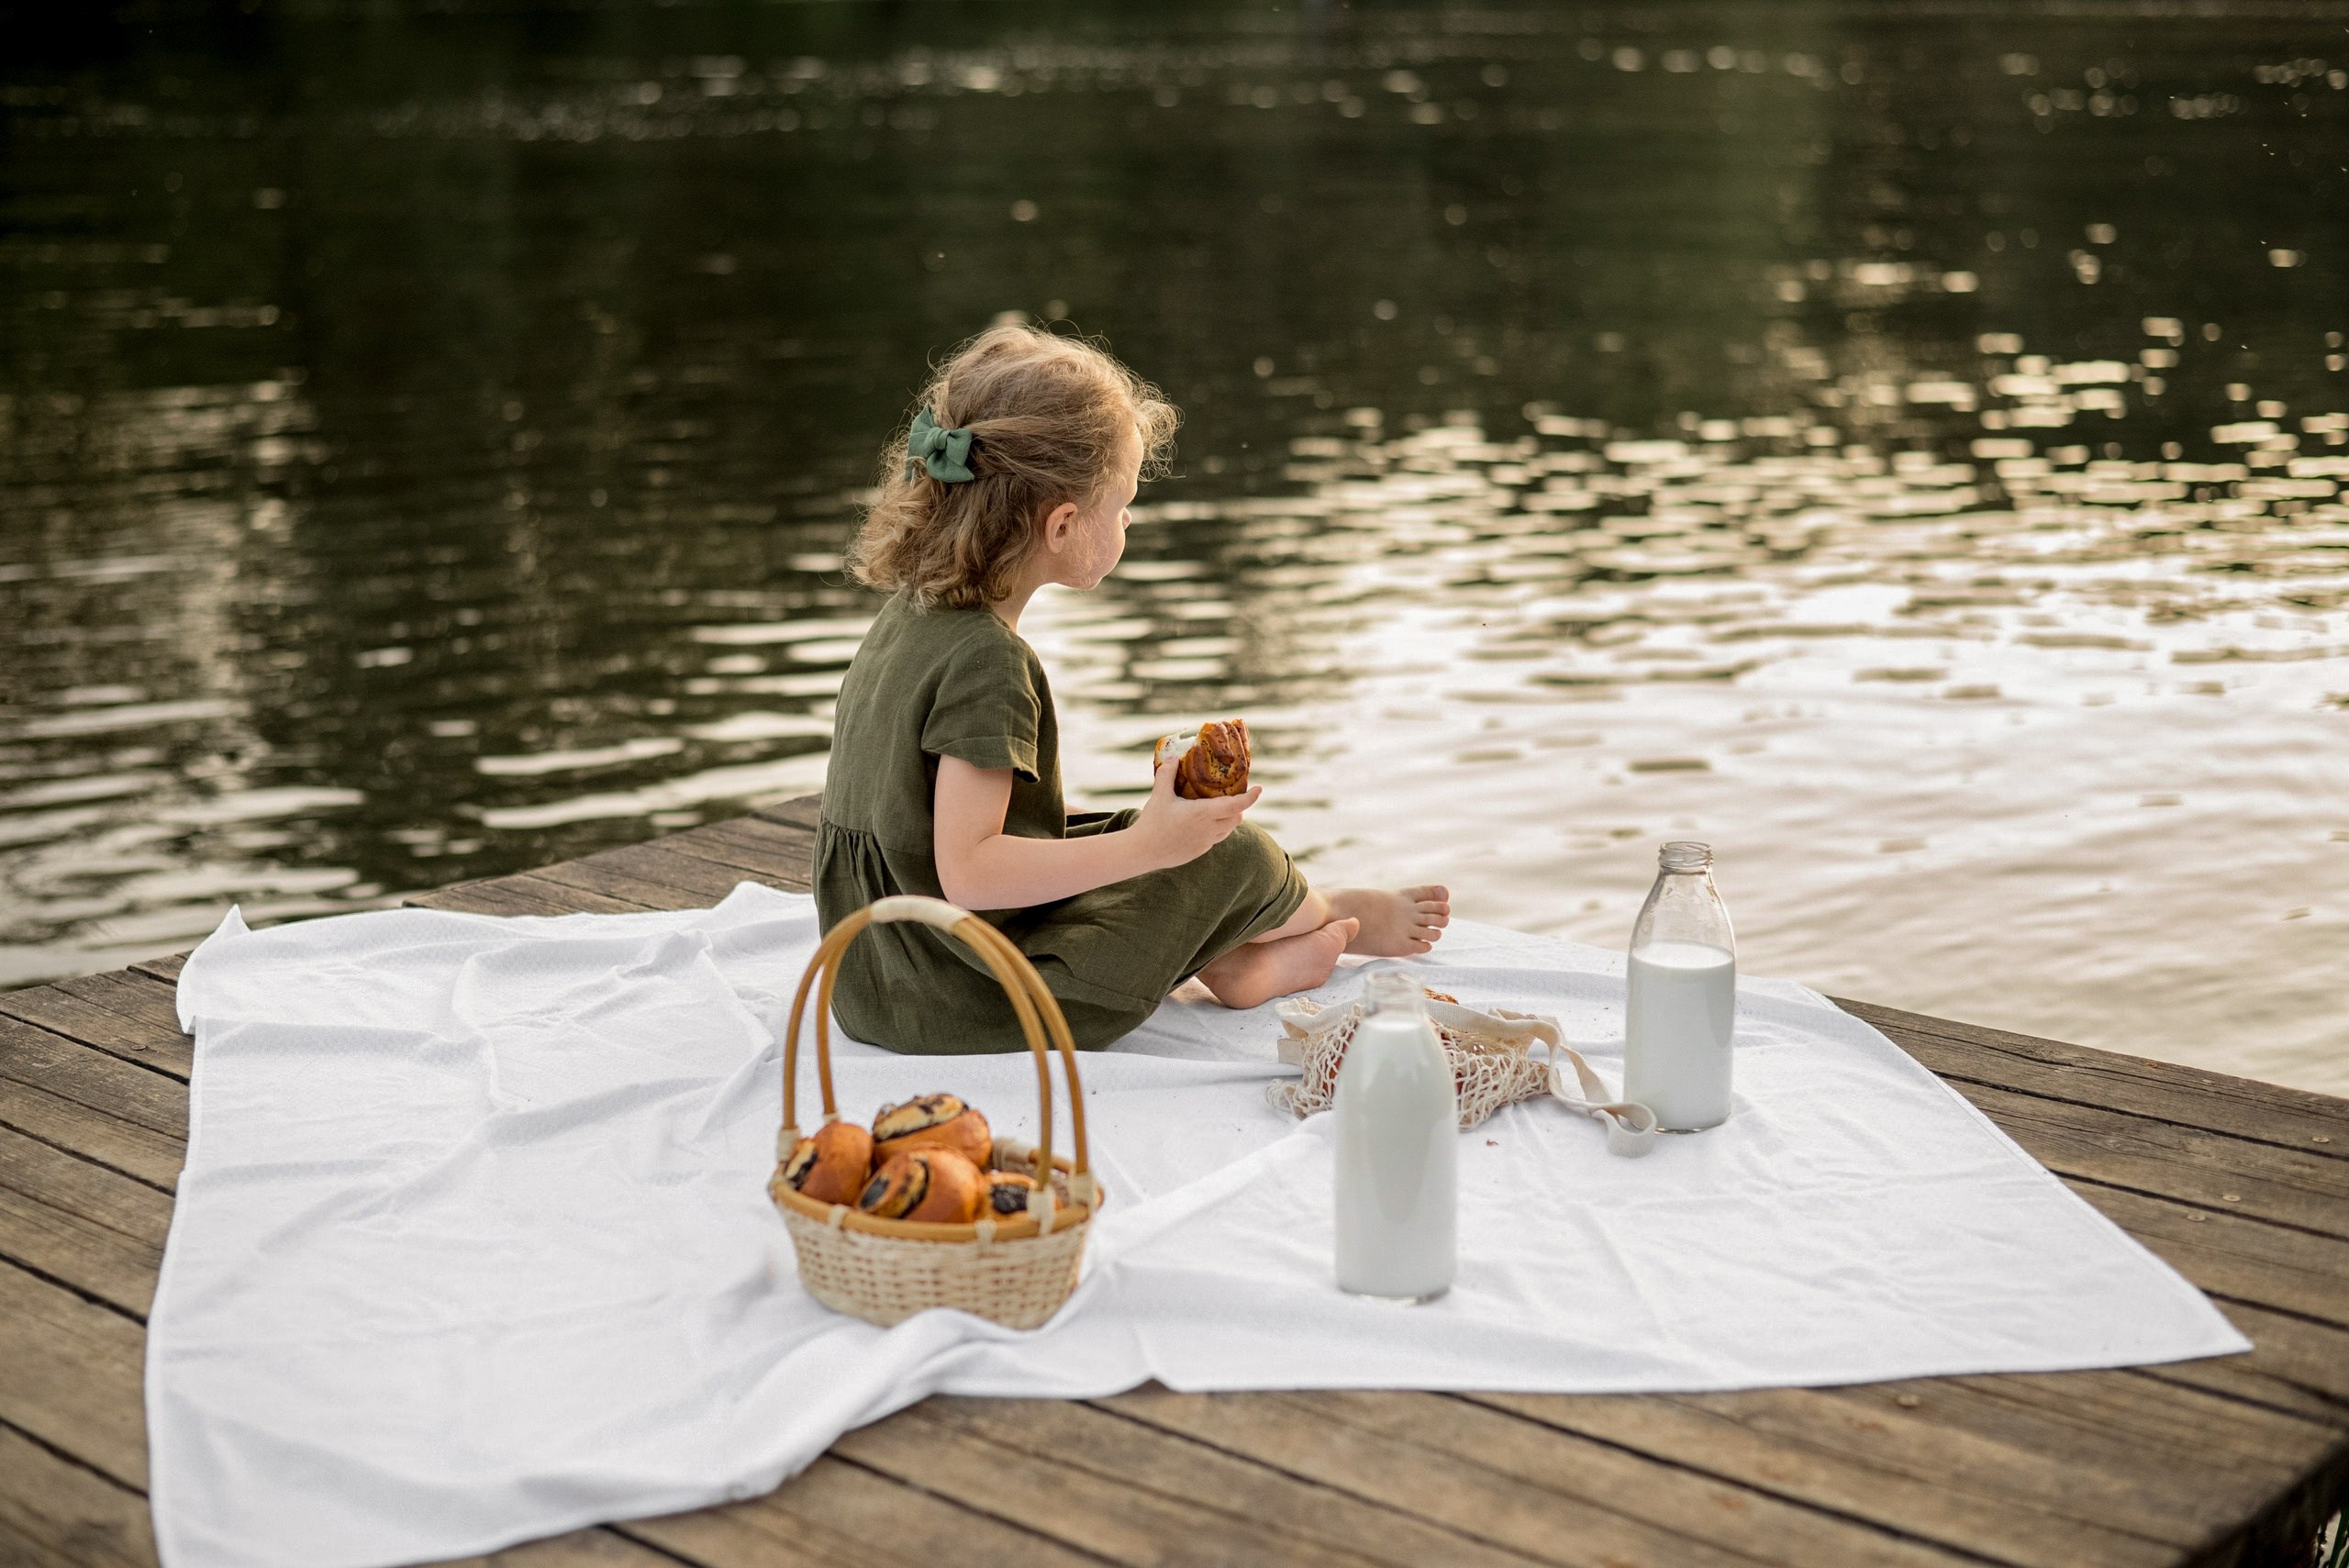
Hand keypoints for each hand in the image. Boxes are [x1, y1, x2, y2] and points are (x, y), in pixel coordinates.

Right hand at [1133, 755, 1260, 869]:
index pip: (1236, 806)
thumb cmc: (1152, 822)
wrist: (1143, 852)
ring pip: (1227, 830)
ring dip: (1227, 819)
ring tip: (1216, 809)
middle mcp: (1209, 830)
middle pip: (1236, 818)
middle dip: (1238, 808)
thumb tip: (1174, 758)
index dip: (1251, 798)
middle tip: (1231, 797)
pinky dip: (1215, 830)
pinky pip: (1214, 839)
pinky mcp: (1199, 852)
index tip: (1260, 789)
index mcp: (1203, 814)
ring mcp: (1205, 843)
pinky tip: (1200, 824)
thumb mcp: (1159, 794)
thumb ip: (1167, 774)